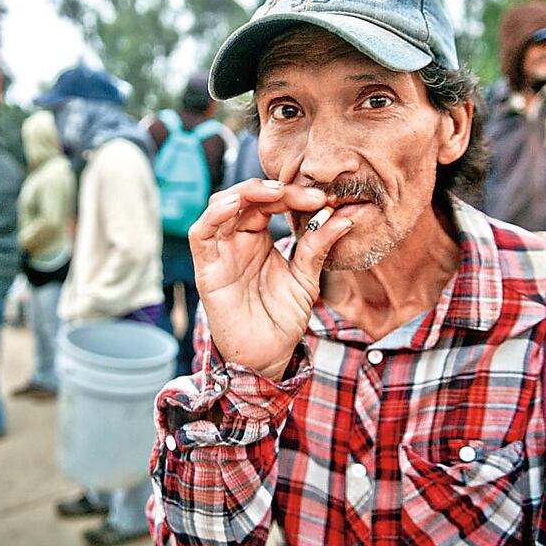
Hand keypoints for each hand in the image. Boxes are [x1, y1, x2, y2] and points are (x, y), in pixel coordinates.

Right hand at [189, 179, 351, 380]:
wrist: (267, 356)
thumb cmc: (282, 318)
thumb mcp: (306, 278)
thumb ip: (318, 246)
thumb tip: (344, 217)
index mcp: (258, 237)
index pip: (270, 201)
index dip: (294, 195)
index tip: (323, 200)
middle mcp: (237, 239)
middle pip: (247, 197)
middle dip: (275, 189)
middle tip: (306, 195)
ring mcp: (221, 252)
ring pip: (221, 205)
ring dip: (245, 192)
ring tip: (275, 192)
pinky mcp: (207, 269)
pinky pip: (201, 233)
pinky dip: (214, 214)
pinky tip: (235, 204)